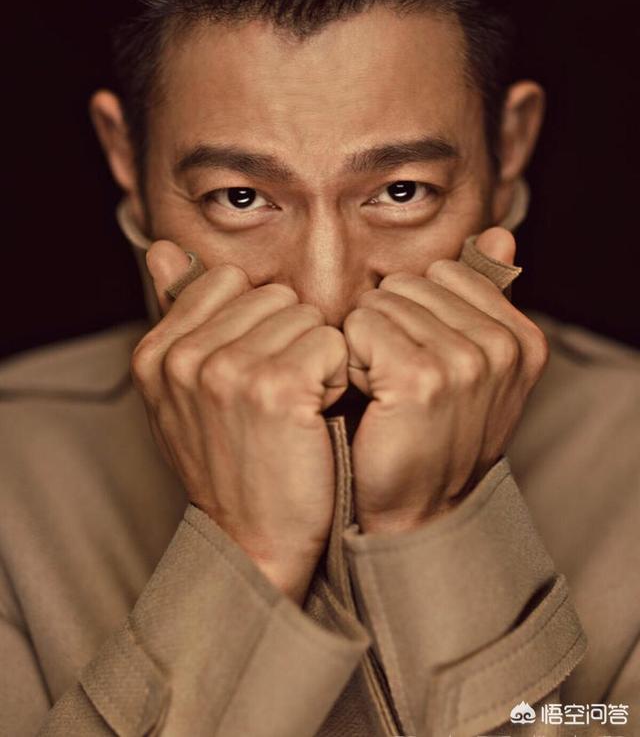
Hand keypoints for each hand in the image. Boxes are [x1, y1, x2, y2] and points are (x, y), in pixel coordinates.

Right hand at [131, 241, 348, 603]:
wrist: (255, 543)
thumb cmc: (232, 462)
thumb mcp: (186, 391)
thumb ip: (178, 315)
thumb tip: (163, 248)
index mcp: (157, 351)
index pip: (229, 281)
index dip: (258, 323)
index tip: (253, 374)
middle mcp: (184, 356)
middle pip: (274, 296)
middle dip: (290, 339)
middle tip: (278, 399)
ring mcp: (226, 371)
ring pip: (308, 317)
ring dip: (316, 360)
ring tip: (296, 410)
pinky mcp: (276, 389)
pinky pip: (332, 343)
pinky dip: (337, 378)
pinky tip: (316, 417)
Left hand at [343, 227, 548, 533]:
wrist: (415, 513)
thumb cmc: (431, 435)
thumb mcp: (470, 366)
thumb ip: (482, 299)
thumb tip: (497, 234)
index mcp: (520, 338)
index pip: (442, 273)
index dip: (413, 314)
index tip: (420, 364)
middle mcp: (502, 346)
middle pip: (406, 284)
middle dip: (386, 327)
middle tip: (396, 383)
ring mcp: (467, 362)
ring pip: (378, 303)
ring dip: (365, 346)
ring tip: (383, 394)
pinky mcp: (422, 378)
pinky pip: (360, 326)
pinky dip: (349, 360)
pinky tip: (367, 399)